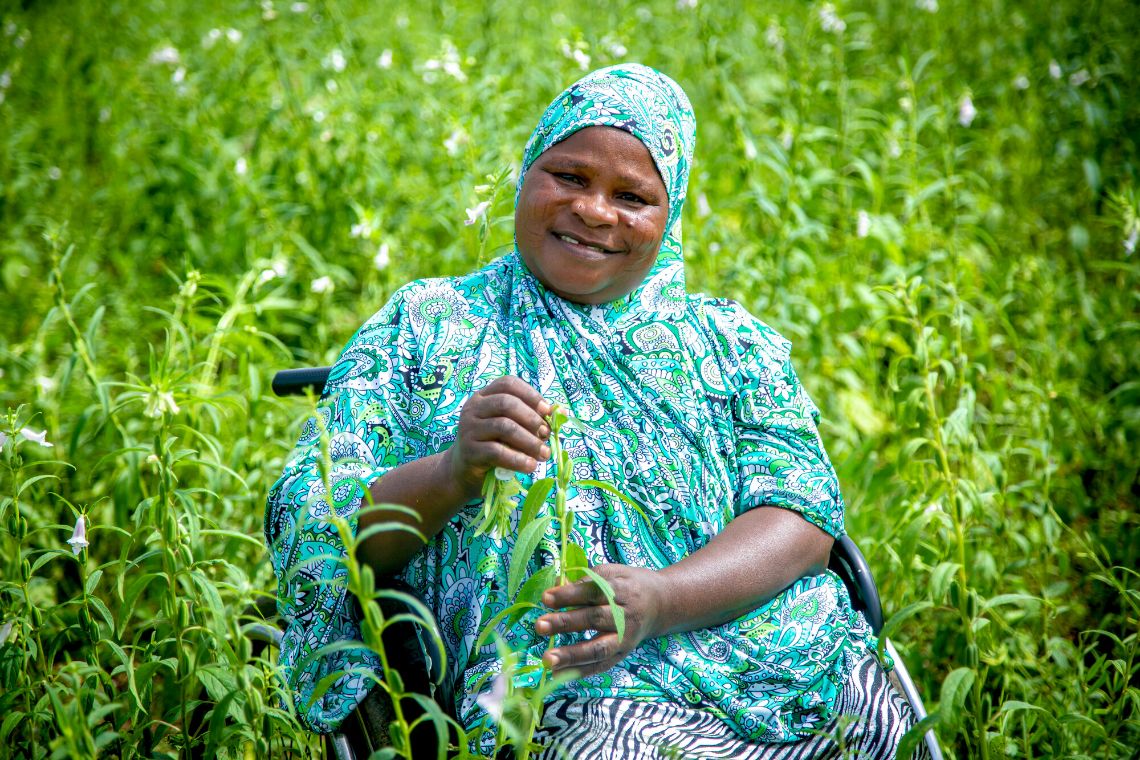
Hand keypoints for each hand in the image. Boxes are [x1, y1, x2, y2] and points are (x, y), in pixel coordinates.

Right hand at [445, 376, 551, 500]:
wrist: (463, 472)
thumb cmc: (492, 446)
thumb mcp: (510, 429)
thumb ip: (529, 419)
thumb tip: (560, 412)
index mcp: (484, 397)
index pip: (508, 384)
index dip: (530, 394)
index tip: (547, 411)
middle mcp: (473, 408)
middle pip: (507, 403)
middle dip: (532, 419)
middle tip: (546, 435)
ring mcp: (468, 429)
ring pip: (504, 427)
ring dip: (530, 441)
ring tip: (544, 454)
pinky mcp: (469, 451)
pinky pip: (497, 452)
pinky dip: (518, 459)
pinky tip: (530, 466)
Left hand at [535, 564, 668, 676]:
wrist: (661, 604)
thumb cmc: (629, 584)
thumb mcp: (612, 572)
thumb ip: (585, 580)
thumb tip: (555, 587)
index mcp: (622, 589)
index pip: (592, 592)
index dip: (569, 595)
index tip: (546, 598)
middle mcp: (625, 616)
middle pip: (594, 620)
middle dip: (566, 623)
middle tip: (540, 625)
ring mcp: (625, 638)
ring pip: (598, 649)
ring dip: (571, 655)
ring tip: (547, 659)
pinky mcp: (622, 654)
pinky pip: (600, 666)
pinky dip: (579, 672)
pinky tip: (558, 676)